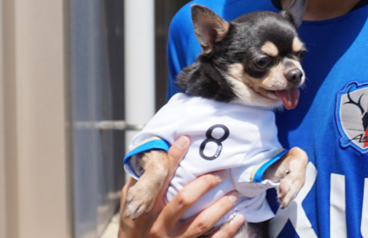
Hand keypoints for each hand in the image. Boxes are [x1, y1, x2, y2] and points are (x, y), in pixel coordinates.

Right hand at [118, 136, 244, 237]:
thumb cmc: (133, 225)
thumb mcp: (128, 203)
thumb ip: (141, 182)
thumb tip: (155, 154)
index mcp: (146, 208)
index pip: (160, 179)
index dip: (173, 158)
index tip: (186, 140)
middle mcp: (159, 225)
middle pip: (185, 199)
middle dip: (206, 183)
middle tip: (221, 172)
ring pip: (202, 222)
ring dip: (221, 206)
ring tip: (234, 194)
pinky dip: (227, 230)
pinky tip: (238, 218)